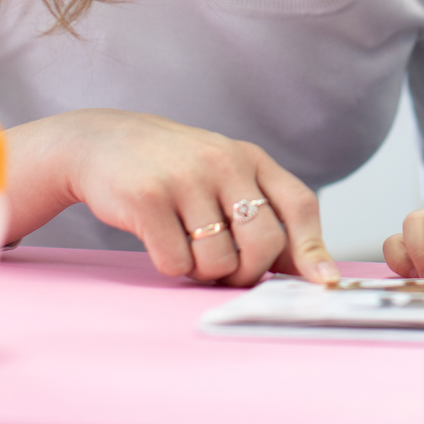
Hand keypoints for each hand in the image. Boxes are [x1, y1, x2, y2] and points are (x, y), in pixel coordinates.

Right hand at [4, 109, 336, 287]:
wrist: (100, 142)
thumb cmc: (172, 169)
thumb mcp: (223, 175)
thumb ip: (262, 214)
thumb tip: (309, 270)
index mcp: (250, 157)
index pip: (299, 204)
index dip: (313, 248)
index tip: (323, 281)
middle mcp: (224, 162)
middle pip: (264, 243)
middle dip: (248, 272)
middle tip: (226, 271)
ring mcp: (186, 178)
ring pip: (220, 261)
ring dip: (203, 271)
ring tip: (186, 245)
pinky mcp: (148, 198)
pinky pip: (177, 263)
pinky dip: (171, 265)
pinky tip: (159, 240)